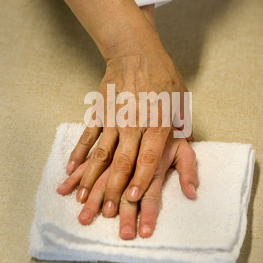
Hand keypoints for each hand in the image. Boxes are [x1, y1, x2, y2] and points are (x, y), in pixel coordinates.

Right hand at [59, 25, 192, 219]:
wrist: (136, 51)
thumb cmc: (164, 78)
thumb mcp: (183, 104)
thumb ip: (186, 135)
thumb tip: (192, 153)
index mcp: (157, 123)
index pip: (148, 156)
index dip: (141, 178)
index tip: (134, 197)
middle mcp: (134, 124)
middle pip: (122, 161)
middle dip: (112, 188)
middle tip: (104, 211)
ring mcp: (113, 118)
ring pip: (100, 152)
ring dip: (90, 177)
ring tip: (81, 198)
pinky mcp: (99, 111)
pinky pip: (87, 135)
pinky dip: (78, 152)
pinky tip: (70, 169)